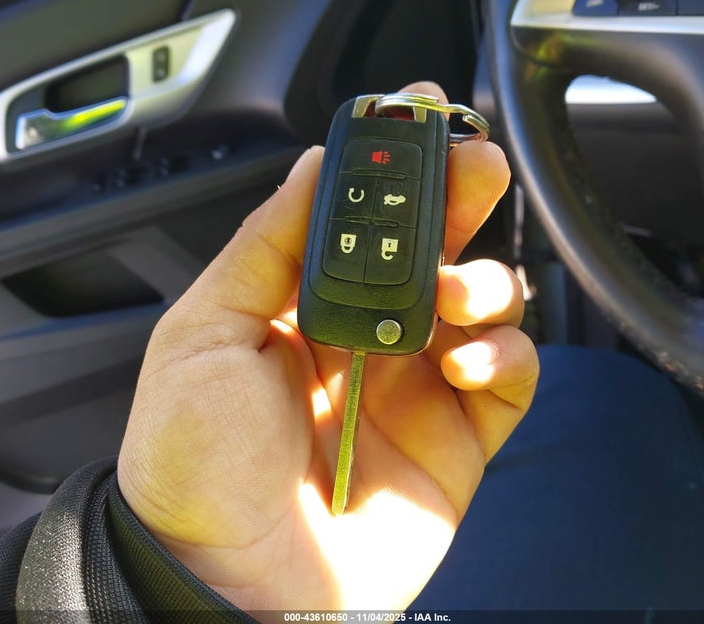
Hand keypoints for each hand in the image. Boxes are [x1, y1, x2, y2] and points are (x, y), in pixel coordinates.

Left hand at [117, 82, 538, 614]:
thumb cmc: (195, 463)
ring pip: (484, 304)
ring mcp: (415, 387)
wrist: (226, 579)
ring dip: (484, 281)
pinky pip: (508, 379)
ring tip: (452, 295)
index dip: (396, 172)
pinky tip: (466, 361)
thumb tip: (316, 168)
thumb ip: (266, 246)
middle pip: (435, 248)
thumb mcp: (203, 334)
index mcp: (306, 305)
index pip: (366, 222)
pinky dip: (505, 356)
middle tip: (476, 165)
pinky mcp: (456, 440)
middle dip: (460, 198)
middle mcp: (367, 337)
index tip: (418, 126)